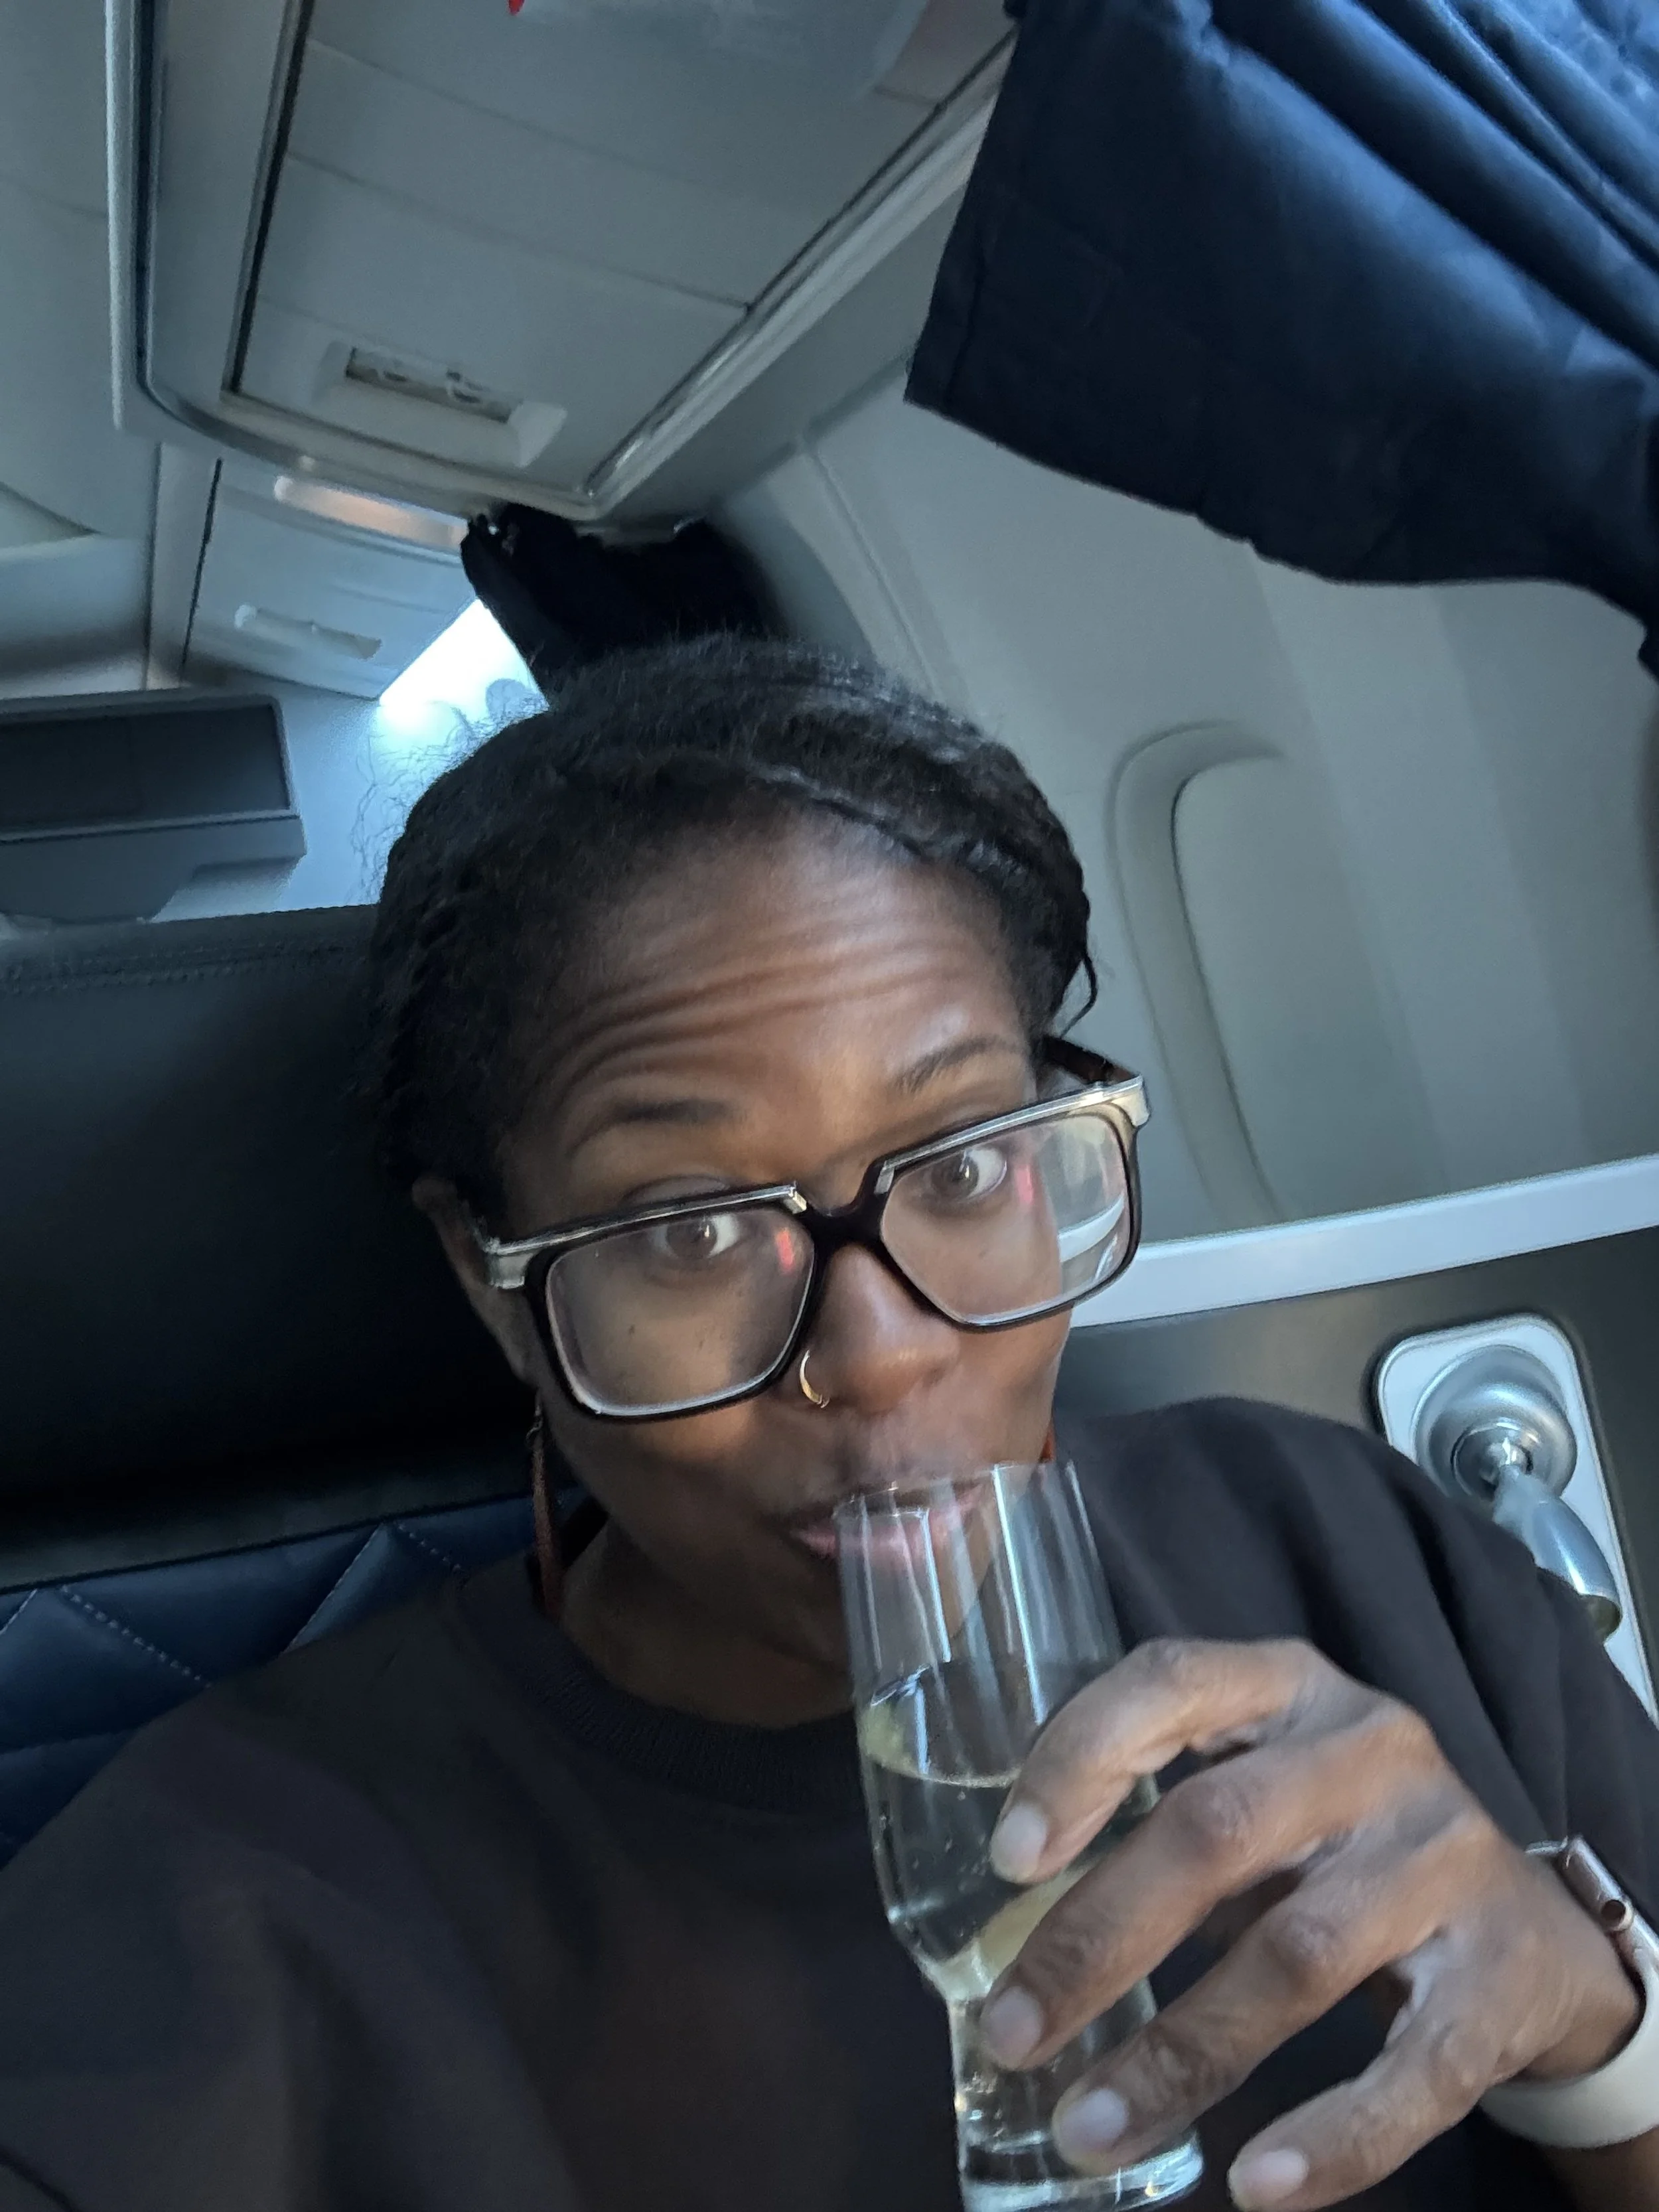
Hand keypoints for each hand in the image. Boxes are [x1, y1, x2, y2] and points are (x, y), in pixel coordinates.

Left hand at [976, 1638, 1641, 2207]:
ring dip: (1178, 2054)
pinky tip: (1255, 2186)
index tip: (1007, 1858)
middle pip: (1215, 1832)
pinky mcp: (1502, 1975)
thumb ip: (1161, 1818)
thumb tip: (1015, 1918)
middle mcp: (1372, 1751)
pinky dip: (1334, 2135)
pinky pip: (1413, 2068)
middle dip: (1096, 1939)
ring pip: (1294, 1956)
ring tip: (1084, 2129)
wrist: (1539, 1935)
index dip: (1081, 1756)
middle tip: (1009, 2033)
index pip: (1170, 1682)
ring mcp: (1446, 1857)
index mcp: (1293, 1687)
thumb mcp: (1262, 1789)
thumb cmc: (1346, 1848)